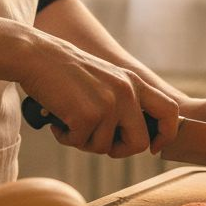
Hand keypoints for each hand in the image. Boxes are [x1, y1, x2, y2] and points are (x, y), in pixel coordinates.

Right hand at [18, 34, 179, 157]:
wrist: (36, 55)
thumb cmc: (65, 71)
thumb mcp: (105, 79)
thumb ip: (123, 100)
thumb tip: (136, 138)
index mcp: (134, 82)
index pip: (169, 111)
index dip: (165, 134)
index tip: (152, 147)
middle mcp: (127, 92)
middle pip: (140, 143)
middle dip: (119, 150)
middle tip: (97, 141)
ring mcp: (109, 104)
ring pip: (104, 147)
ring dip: (84, 141)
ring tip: (70, 120)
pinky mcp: (88, 115)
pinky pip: (80, 143)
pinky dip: (66, 137)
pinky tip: (58, 120)